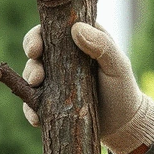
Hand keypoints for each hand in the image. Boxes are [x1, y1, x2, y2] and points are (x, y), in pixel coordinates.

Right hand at [21, 23, 153, 153]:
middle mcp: (63, 58)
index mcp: (79, 41)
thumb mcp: (117, 66)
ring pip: (32, 74)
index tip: (35, 49)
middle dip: (31, 60)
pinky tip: (36, 117)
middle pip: (37, 50)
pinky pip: (33, 102)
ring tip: (37, 88)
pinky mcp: (50, 102)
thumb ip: (102, 45)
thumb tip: (76, 29)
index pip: (53, 30)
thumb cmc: (123, 89)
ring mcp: (55, 80)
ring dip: (30, 80)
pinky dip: (30, 108)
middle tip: (36, 74)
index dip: (38, 35)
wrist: (123, 124)